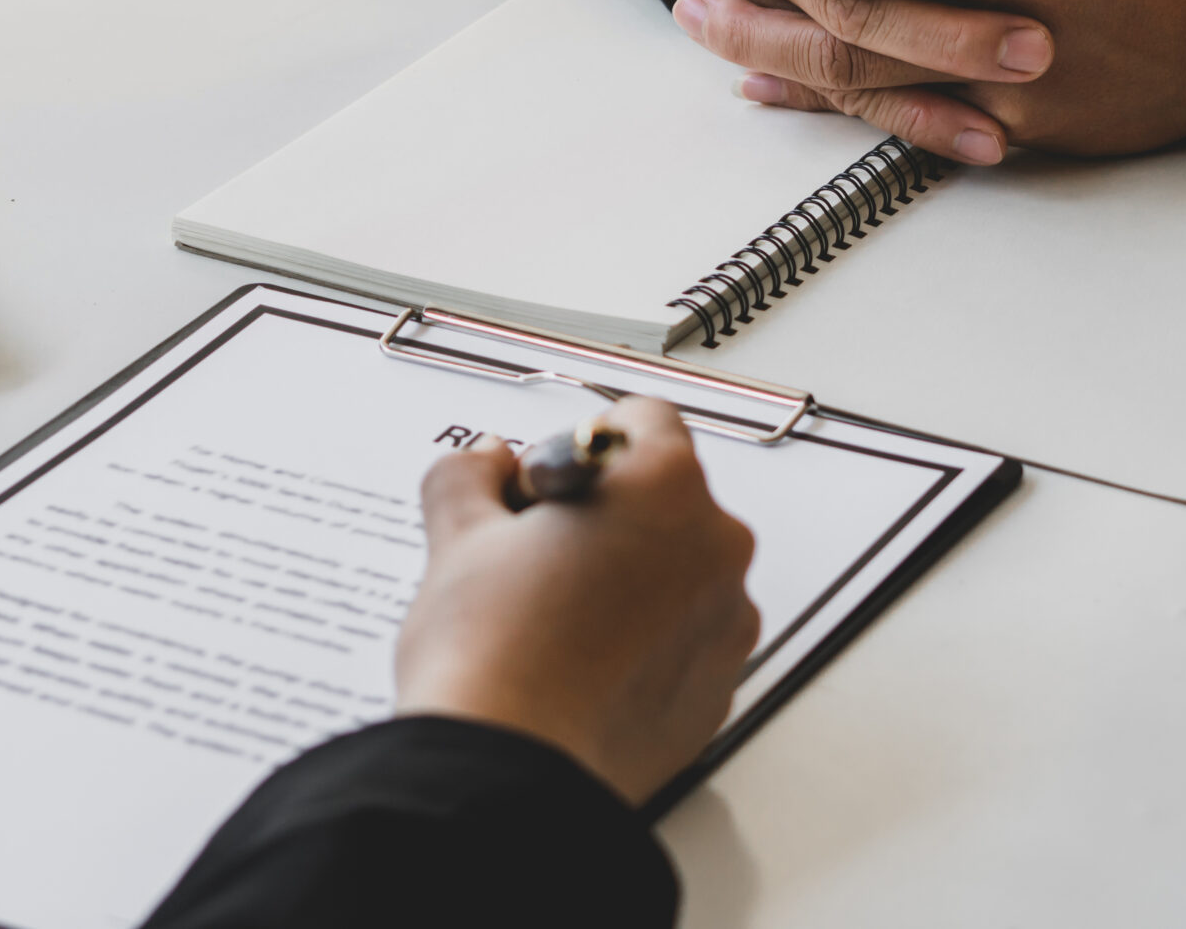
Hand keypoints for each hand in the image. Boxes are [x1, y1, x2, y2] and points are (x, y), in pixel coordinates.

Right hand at [394, 397, 759, 803]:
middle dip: (606, 514)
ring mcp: (726, 621)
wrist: (508, 766)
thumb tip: (482, 463)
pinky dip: (644, 640)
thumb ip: (471, 473)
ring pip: (678, 569)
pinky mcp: (719, 687)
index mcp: (663, 483)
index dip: (581, 443)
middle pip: (663, 496)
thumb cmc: (493, 652)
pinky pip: (686, 638)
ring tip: (554, 617)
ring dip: (630, 577)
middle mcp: (714, 544)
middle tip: (537, 554)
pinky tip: (581, 662)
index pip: (640, 418)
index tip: (547, 483)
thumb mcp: (458, 534)